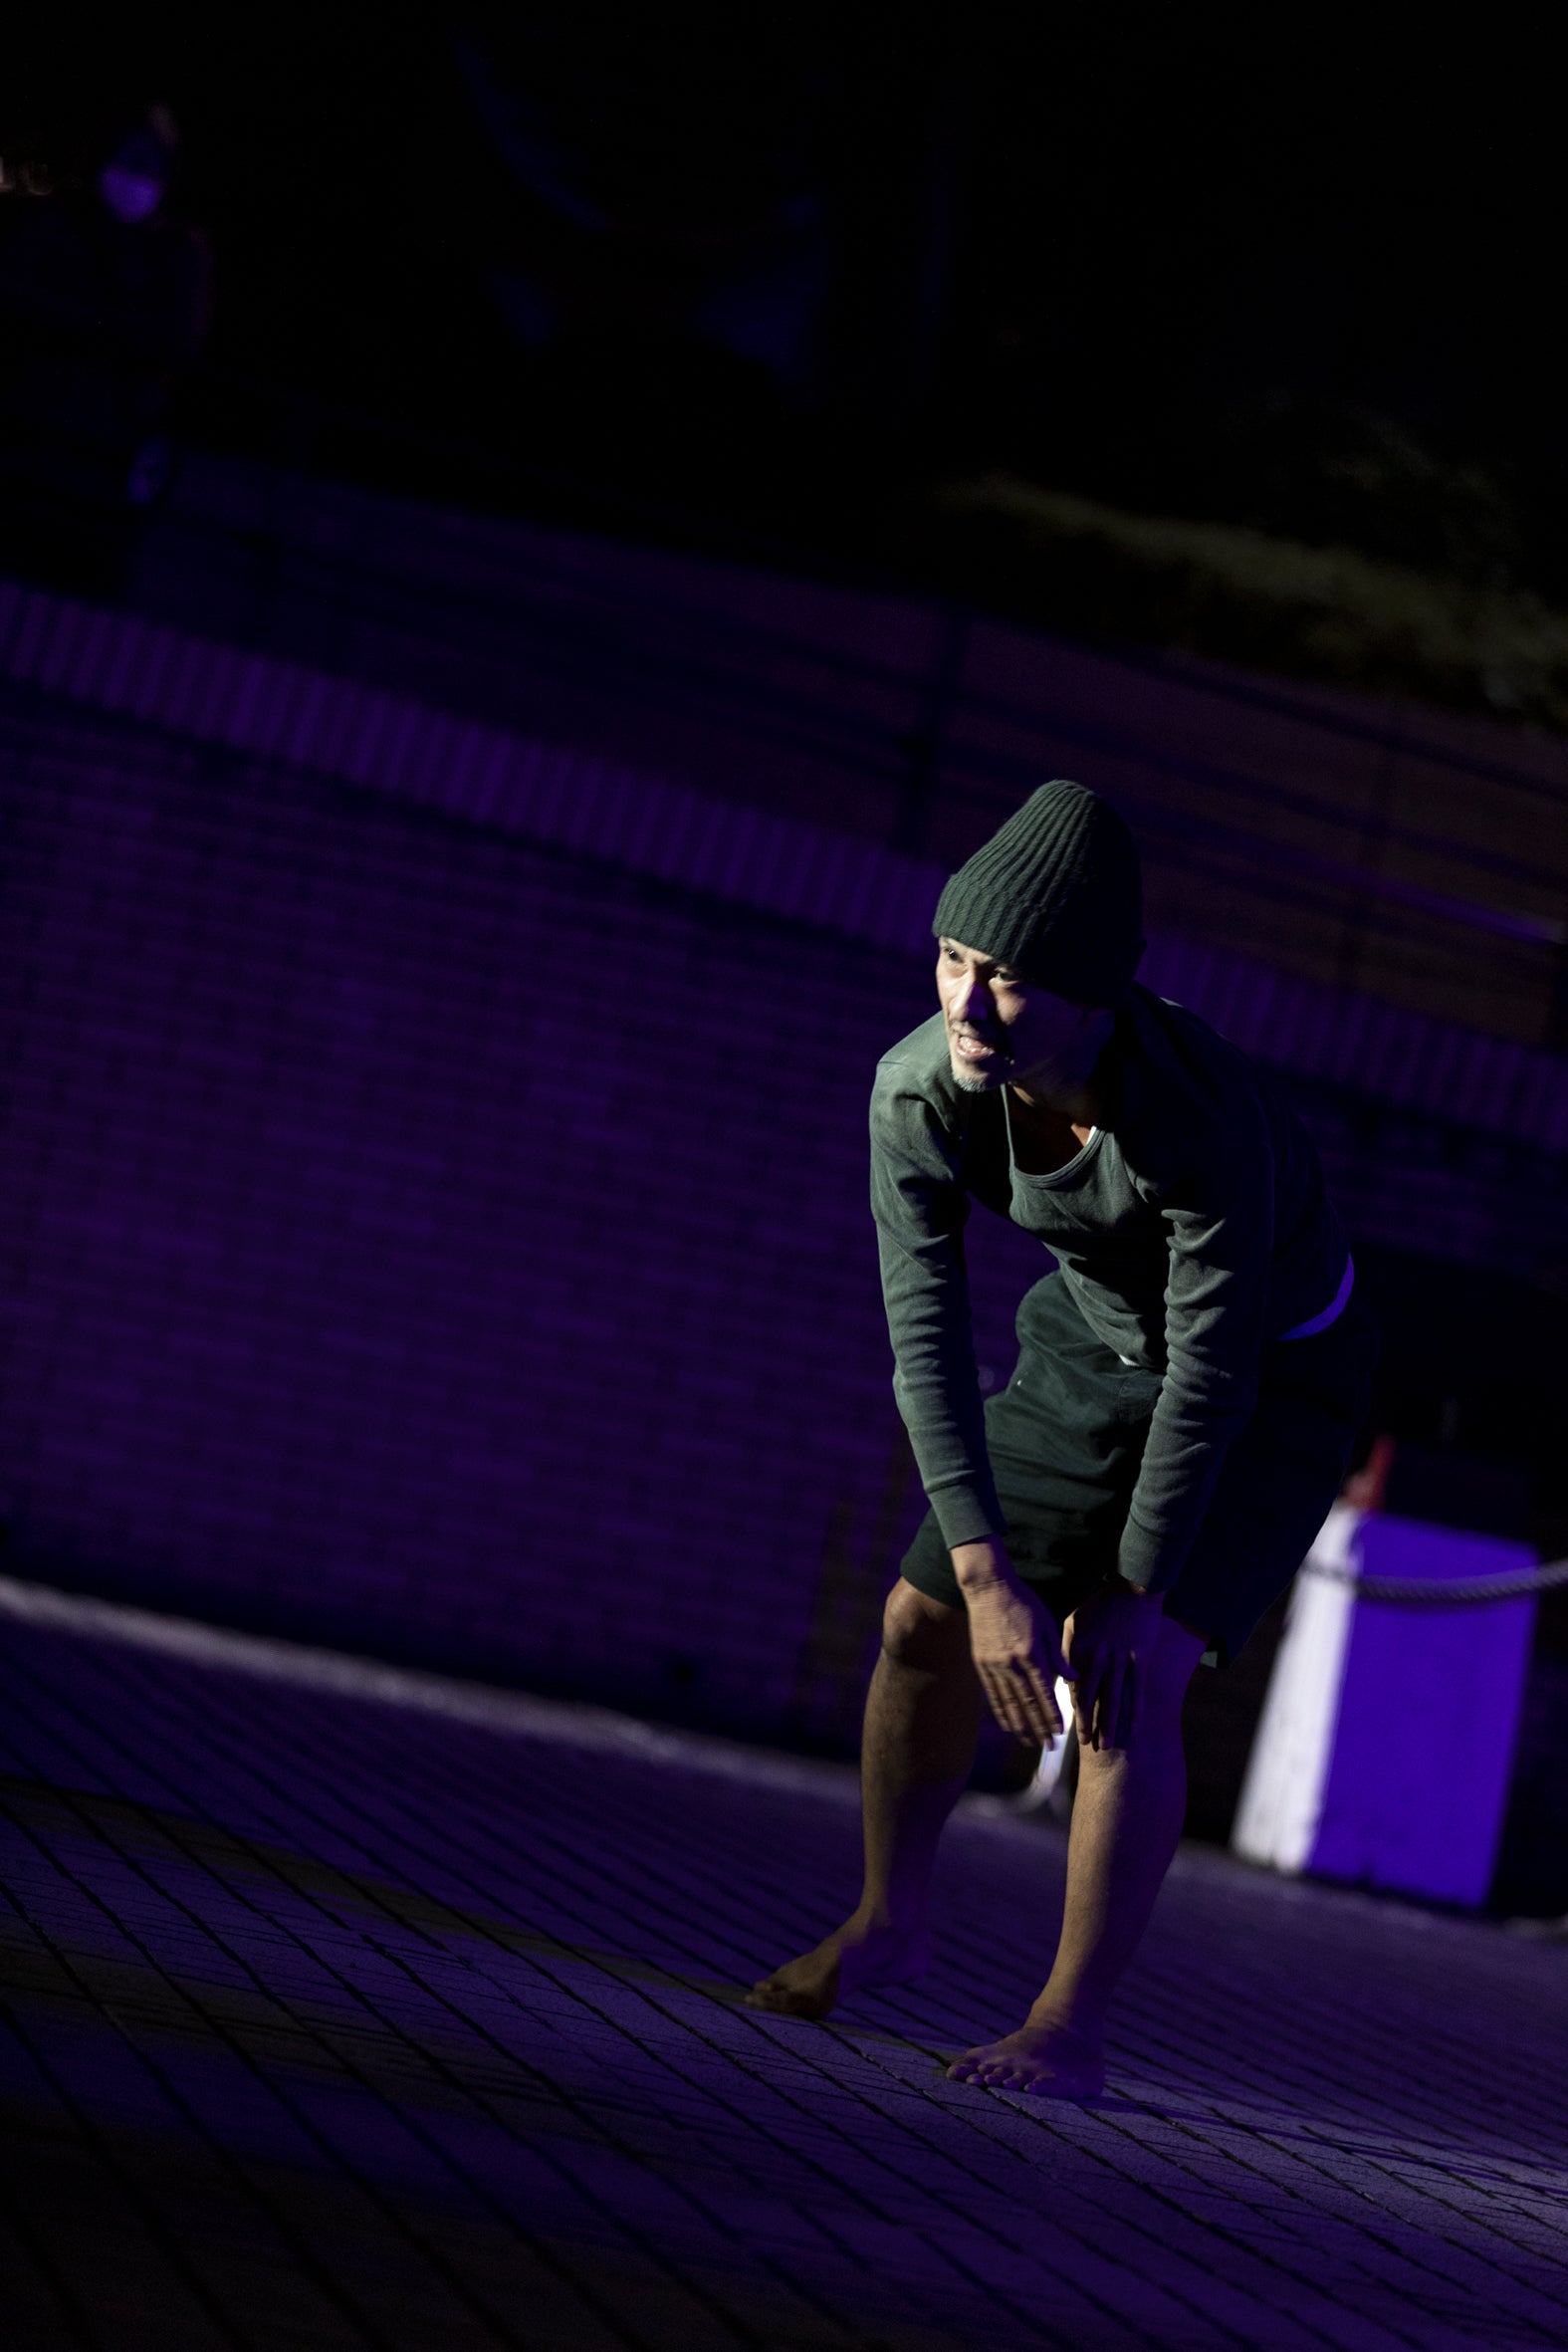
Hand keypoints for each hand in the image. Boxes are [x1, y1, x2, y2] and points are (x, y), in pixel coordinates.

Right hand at [950, 1539, 1068, 1742]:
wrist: (988, 1589)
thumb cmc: (1024, 1603)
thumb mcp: (1048, 1624)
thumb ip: (1059, 1655)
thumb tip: (1073, 1680)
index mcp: (1032, 1654)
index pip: (1045, 1694)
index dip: (1052, 1716)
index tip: (1060, 1732)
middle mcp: (1012, 1664)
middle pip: (1027, 1704)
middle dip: (1039, 1727)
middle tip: (1048, 1746)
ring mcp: (994, 1665)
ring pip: (1008, 1703)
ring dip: (1020, 1726)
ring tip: (1028, 1742)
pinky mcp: (982, 1664)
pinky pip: (993, 1694)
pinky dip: (1000, 1712)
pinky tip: (1007, 1725)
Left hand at [1062, 1579, 1163, 1750]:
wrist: (1134, 1590)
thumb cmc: (1101, 1605)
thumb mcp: (1073, 1621)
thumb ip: (1065, 1649)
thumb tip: (1063, 1678)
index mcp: (1081, 1649)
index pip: (1074, 1685)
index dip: (1073, 1709)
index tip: (1070, 1727)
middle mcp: (1099, 1658)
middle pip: (1092, 1698)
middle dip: (1088, 1724)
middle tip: (1086, 1745)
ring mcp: (1122, 1660)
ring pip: (1115, 1699)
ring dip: (1111, 1725)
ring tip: (1107, 1746)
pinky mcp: (1141, 1660)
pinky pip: (1138, 1692)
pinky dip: (1136, 1713)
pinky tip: (1134, 1730)